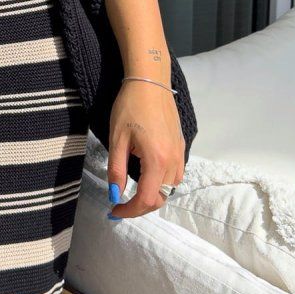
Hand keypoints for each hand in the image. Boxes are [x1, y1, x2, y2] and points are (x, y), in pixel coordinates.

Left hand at [105, 78, 184, 220]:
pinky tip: (146, 176)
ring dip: (152, 195)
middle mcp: (173, 161)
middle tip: (119, 204)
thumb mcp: (117, 139)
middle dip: (140, 207)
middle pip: (161, 198)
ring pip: (170, 188)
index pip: (147, 199)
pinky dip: (161, 183)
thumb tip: (114, 195)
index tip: (113, 211)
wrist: (150, 82)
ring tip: (131, 192)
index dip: (129, 211)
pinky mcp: (181, 146)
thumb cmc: (129, 107)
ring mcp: (180, 154)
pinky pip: (175, 175)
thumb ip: (116, 169)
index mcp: (157, 160)